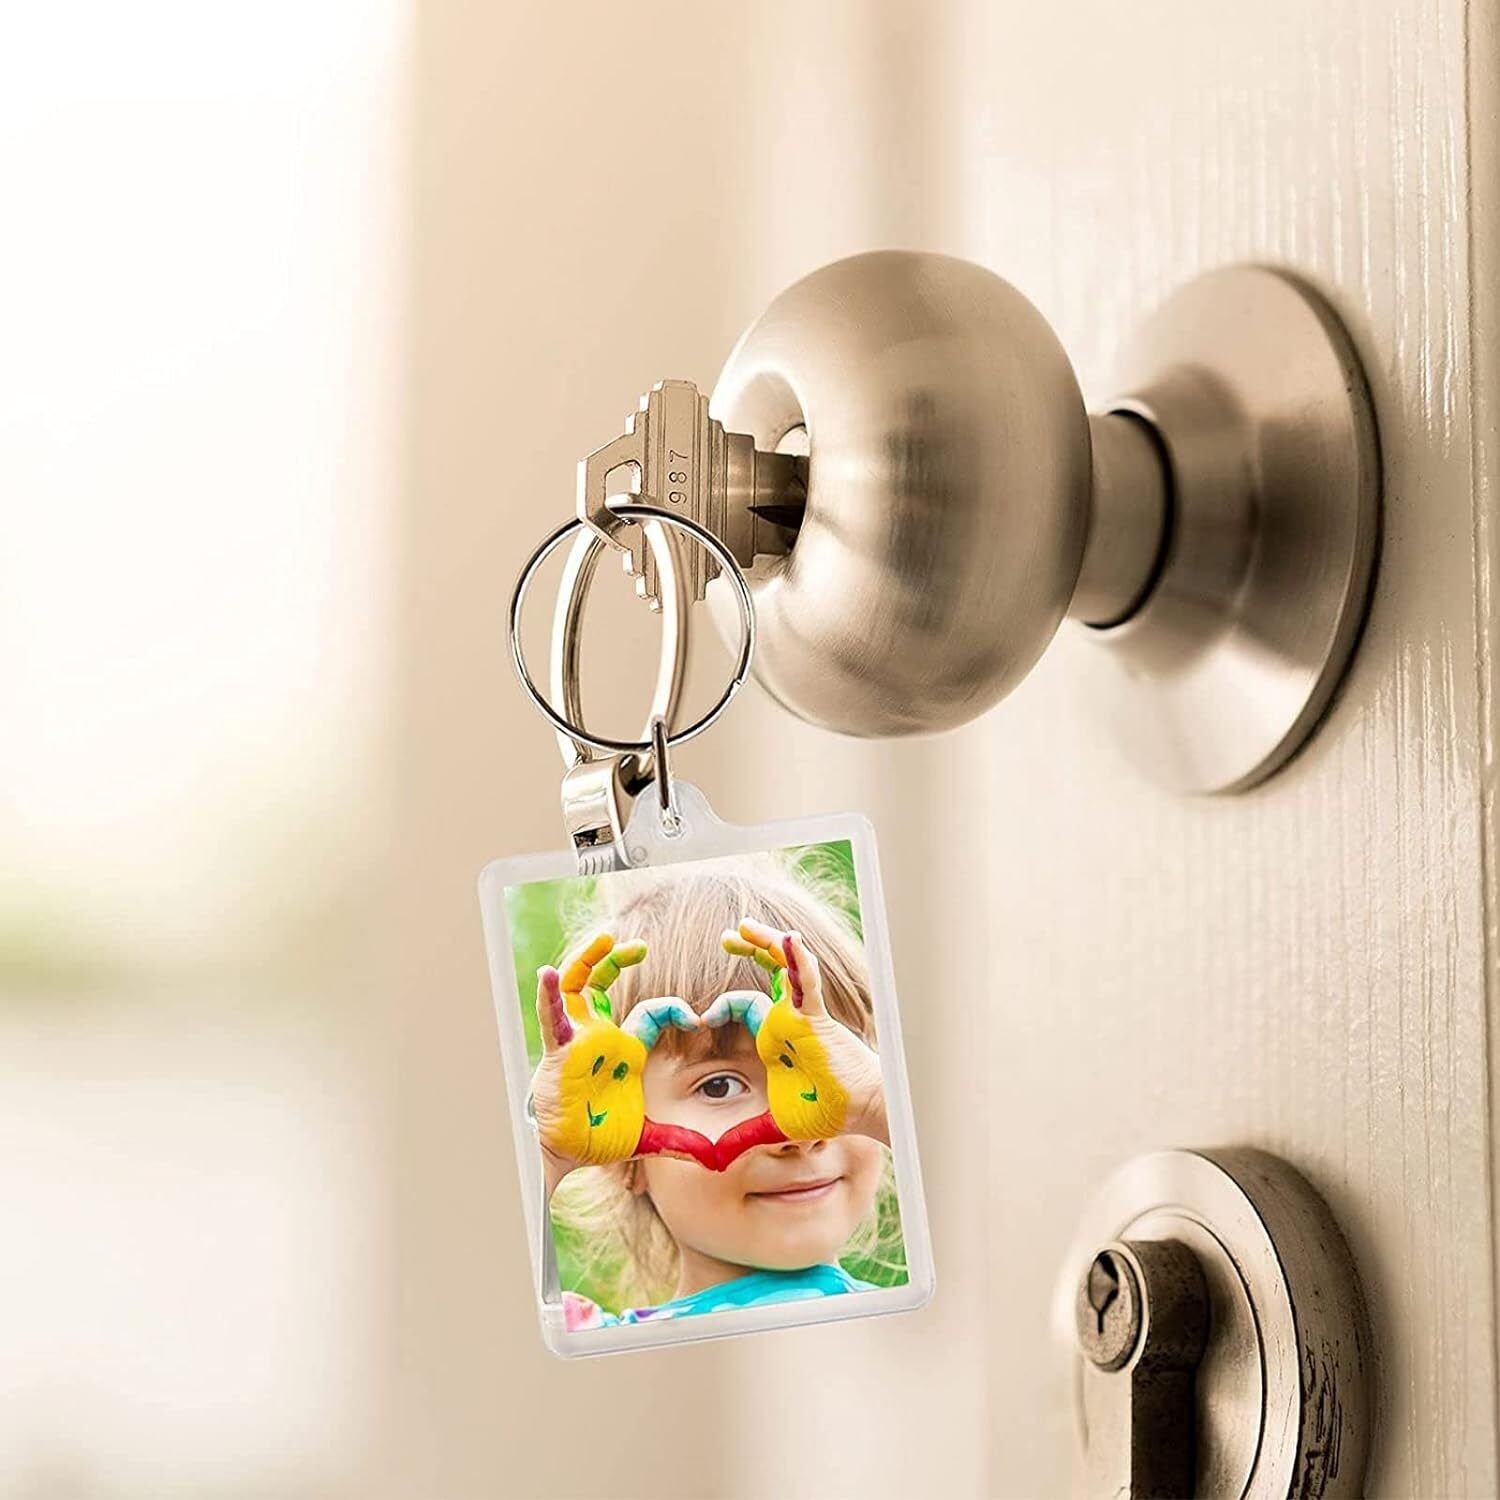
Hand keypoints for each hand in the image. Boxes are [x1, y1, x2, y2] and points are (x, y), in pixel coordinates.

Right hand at [530, 933, 712, 1188]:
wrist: (568, 1156)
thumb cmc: (600, 1138)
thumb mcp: (647, 1135)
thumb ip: (678, 1139)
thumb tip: (713, 1156)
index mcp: (625, 1048)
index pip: (650, 1013)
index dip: (673, 1009)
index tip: (697, 1017)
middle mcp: (599, 1035)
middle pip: (603, 982)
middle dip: (617, 959)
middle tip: (639, 946)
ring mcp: (577, 1039)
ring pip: (577, 987)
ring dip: (588, 960)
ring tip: (606, 938)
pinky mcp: (558, 1052)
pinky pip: (551, 1018)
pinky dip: (549, 996)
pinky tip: (549, 975)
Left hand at [705, 920, 886, 1158]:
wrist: (861, 1112)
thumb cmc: (826, 1113)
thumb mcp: (773, 1124)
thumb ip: (744, 1135)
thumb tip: (713, 1158)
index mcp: (774, 1037)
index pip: (744, 1005)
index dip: (721, 1006)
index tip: (699, 1019)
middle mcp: (787, 1019)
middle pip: (766, 974)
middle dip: (747, 951)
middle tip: (726, 937)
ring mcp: (802, 1014)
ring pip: (784, 966)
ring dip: (765, 943)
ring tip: (743, 926)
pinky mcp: (817, 1016)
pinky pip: (806, 981)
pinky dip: (798, 960)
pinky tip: (788, 940)